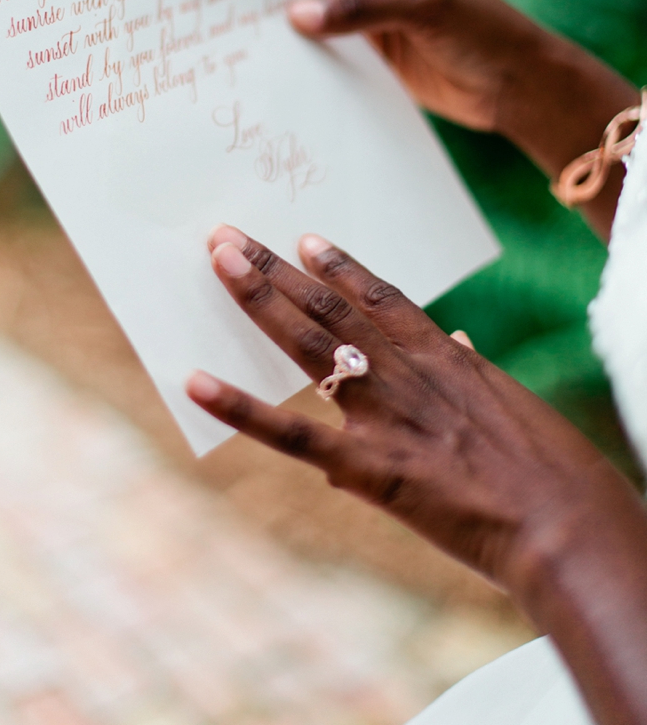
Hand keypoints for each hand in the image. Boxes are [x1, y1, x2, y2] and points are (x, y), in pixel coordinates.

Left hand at [188, 225, 624, 586]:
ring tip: (218, 263)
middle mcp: (405, 371)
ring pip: (308, 344)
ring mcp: (382, 414)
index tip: (305, 238)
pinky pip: (291, 432)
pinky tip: (196, 382)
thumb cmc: (551, 469)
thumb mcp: (511, 402)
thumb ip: (471, 367)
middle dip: (275, 268)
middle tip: (226, 235)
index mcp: (444, 355)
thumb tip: (458, 338)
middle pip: (328, 307)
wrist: (564, 526)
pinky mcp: (367, 467)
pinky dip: (240, 407)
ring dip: (258, 301)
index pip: (378, 295)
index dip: (337, 265)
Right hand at [223, 0, 542, 130]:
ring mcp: (364, 14)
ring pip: (305, 4)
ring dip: (270, 6)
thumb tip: (295, 14)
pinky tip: (261, 54)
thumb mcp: (425, 7)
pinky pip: (320, 43)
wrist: (512, 85)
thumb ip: (362, 10)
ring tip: (218, 9)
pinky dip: (293, 48)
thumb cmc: (482, 29)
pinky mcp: (366, 52)